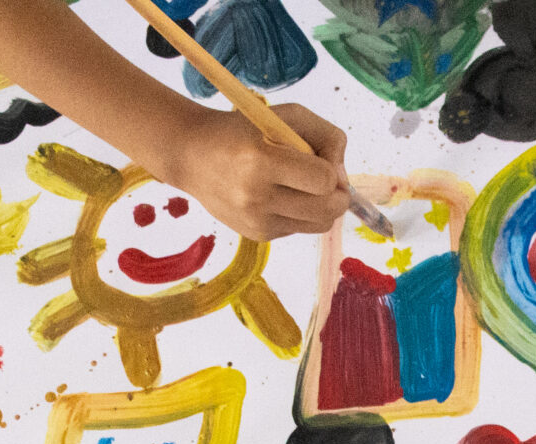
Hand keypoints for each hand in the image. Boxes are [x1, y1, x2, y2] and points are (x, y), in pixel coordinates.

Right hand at [159, 105, 348, 239]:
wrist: (193, 155)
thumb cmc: (244, 129)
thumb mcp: (286, 116)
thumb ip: (326, 136)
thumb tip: (343, 177)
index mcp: (261, 161)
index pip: (322, 180)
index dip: (333, 172)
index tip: (325, 162)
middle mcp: (256, 197)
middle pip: (327, 210)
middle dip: (338, 195)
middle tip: (328, 180)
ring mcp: (256, 221)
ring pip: (319, 225)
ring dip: (323, 207)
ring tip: (306, 186)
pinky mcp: (257, 235)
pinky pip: (300, 228)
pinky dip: (301, 213)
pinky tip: (282, 195)